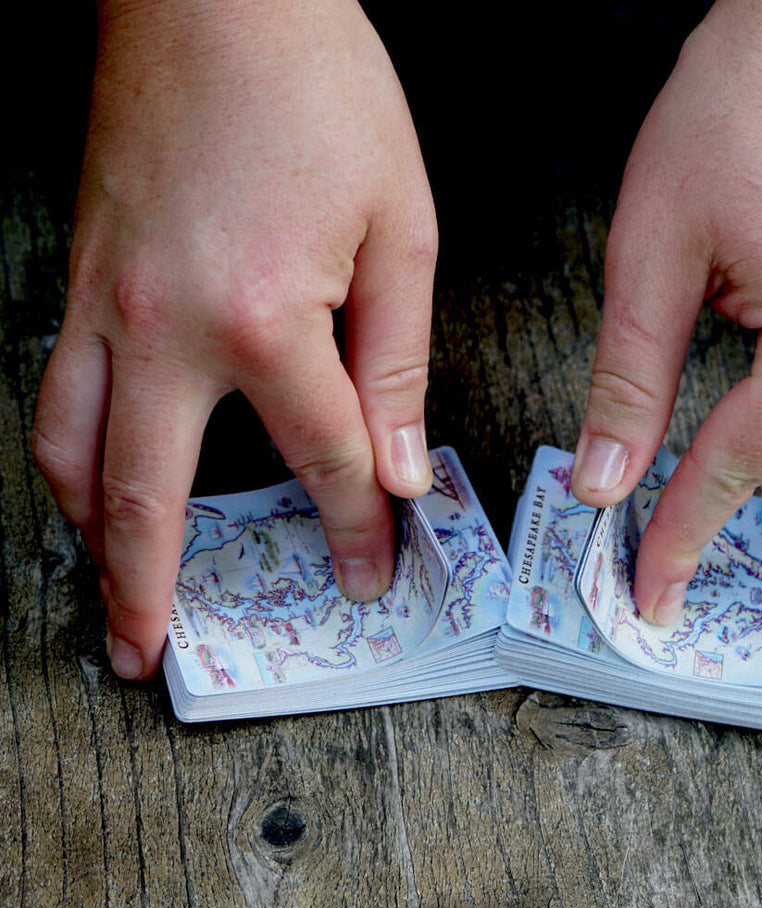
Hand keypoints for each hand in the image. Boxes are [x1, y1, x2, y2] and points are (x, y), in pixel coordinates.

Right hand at [32, 0, 436, 679]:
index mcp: (267, 318)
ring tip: (112, 590)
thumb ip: (397, 362)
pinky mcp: (83, 276)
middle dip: (147, 591)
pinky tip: (91, 482)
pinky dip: (70, 456)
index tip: (369, 574)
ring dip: (90, 535)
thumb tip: (399, 467)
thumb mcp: (400, 227)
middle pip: (146, 497)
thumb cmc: (319, 92)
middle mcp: (166, 328)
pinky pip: (56, 391)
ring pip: (72, 451)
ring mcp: (106, 304)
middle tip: (148, 657)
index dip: (353, 529)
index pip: (323, 460)